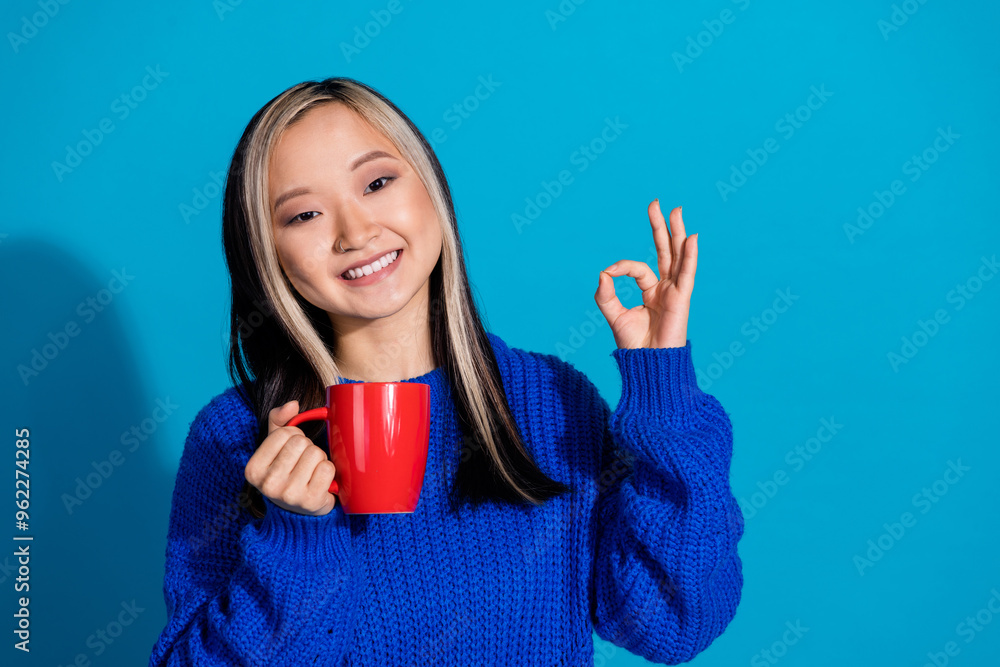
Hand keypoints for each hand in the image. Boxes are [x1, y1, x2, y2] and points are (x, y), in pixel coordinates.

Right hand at [244, 400, 337, 515]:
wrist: (300, 510)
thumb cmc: (287, 471)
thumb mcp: (275, 445)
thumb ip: (279, 420)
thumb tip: (293, 404)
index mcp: (253, 469)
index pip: (284, 433)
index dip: (294, 436)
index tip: (291, 451)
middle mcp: (268, 485)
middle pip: (301, 443)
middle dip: (307, 447)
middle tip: (303, 462)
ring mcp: (289, 495)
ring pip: (316, 454)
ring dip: (319, 459)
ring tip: (311, 471)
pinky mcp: (311, 501)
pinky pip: (327, 468)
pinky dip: (329, 470)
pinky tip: (320, 480)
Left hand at [594, 200, 697, 349]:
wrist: (647, 364)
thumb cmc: (634, 345)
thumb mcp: (614, 315)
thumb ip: (606, 295)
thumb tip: (603, 272)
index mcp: (651, 291)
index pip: (639, 268)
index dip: (622, 266)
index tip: (609, 273)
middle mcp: (665, 288)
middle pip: (665, 251)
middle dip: (661, 227)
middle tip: (657, 203)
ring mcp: (675, 292)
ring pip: (677, 256)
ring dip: (677, 232)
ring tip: (677, 210)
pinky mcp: (682, 299)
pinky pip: (687, 274)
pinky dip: (689, 256)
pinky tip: (692, 237)